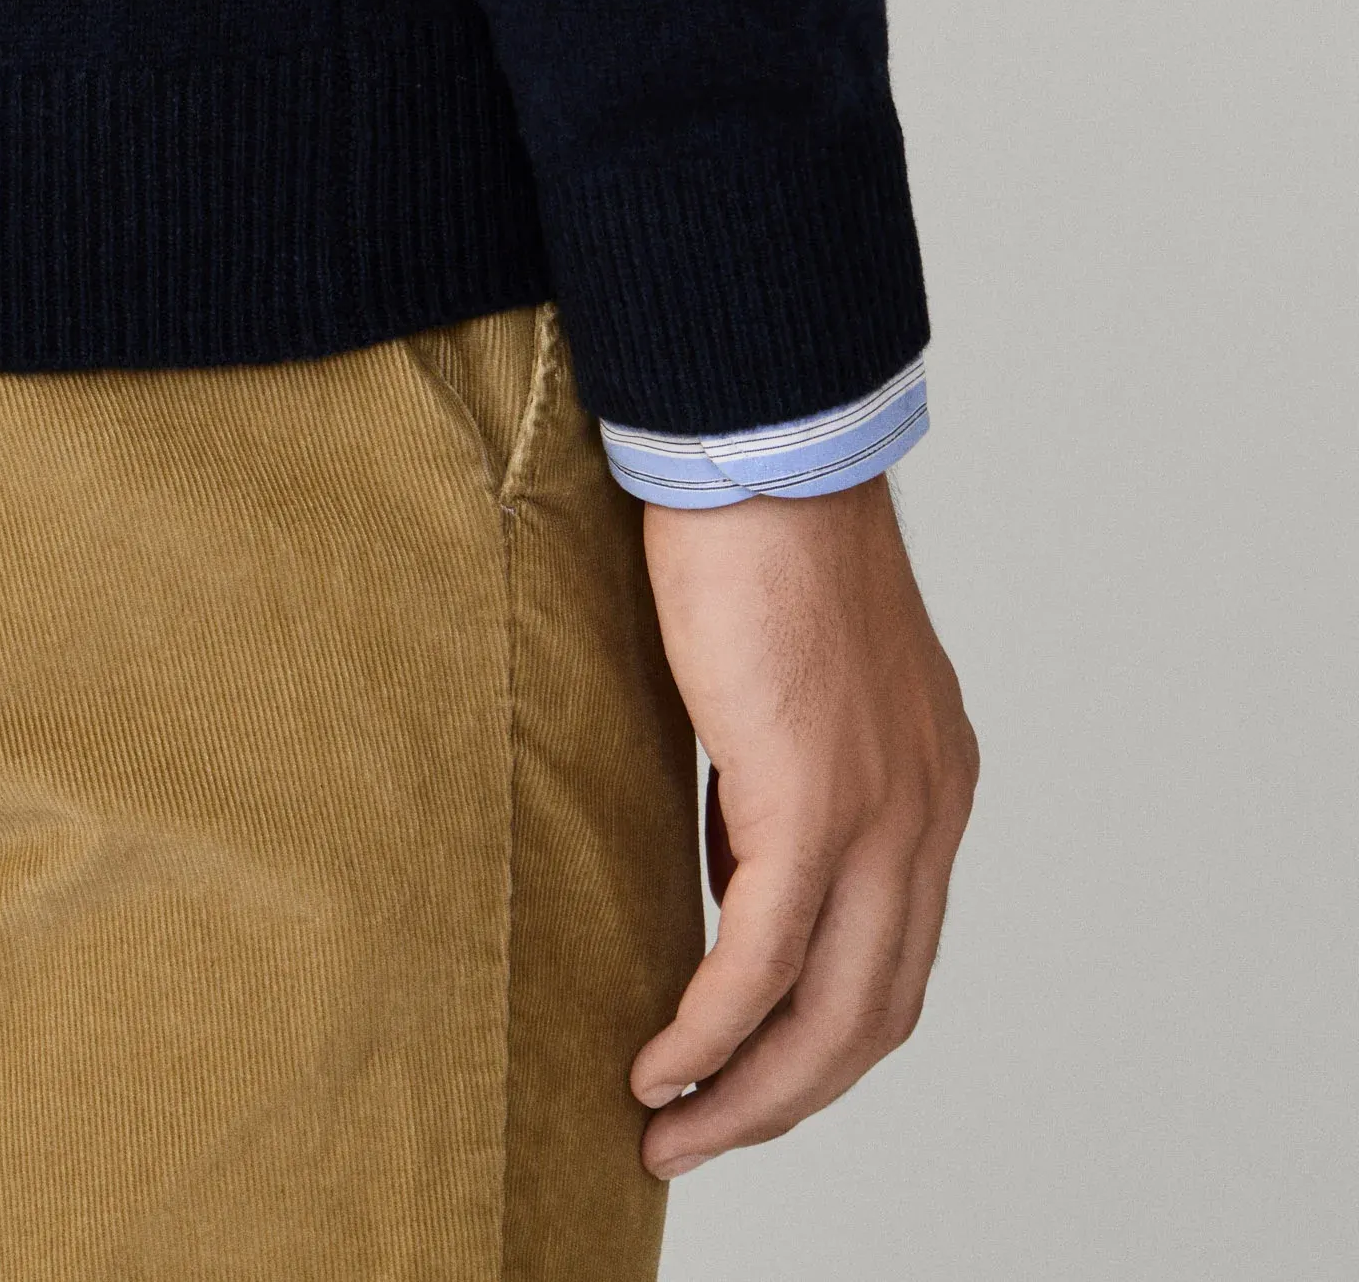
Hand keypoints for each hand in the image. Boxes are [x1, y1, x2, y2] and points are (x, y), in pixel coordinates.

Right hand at [630, 473, 977, 1175]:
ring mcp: (881, 814)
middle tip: (696, 1135)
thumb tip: (731, 867)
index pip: (893, 955)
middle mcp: (927, 811)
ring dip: (747, 1092)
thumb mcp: (784, 686)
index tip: (740, 1073)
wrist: (763, 454)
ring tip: (668, 1127)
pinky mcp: (811, 803)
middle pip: (874, 1013)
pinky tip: (659, 1063)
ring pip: (829, 1013)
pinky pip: (760, 961)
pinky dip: (710, 1031)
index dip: (820, 1036)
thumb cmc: (756, 540)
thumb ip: (775, 783)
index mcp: (929, 781)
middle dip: (785, 1097)